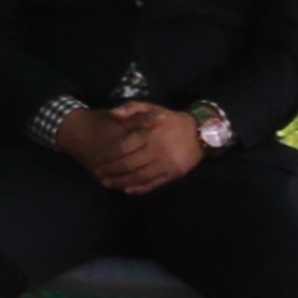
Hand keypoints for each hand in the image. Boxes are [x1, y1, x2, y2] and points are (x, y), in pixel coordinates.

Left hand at [62, 100, 200, 194]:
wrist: (201, 132)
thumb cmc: (170, 120)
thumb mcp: (152, 108)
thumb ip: (131, 108)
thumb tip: (113, 114)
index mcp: (149, 134)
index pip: (123, 148)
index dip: (108, 155)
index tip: (96, 159)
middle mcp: (156, 151)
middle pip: (128, 164)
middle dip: (110, 171)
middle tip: (97, 174)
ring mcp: (165, 164)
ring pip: (139, 176)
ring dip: (121, 182)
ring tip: (107, 184)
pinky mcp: (173, 174)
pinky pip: (154, 184)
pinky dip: (139, 189)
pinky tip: (127, 190)